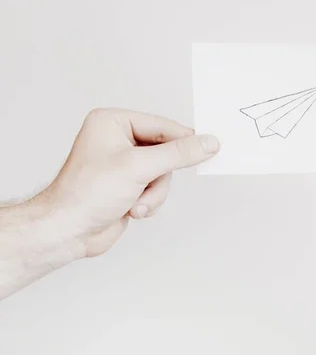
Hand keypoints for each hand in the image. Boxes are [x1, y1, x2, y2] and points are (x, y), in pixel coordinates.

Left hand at [42, 108, 219, 256]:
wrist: (67, 231)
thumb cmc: (86, 193)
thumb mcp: (140, 167)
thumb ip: (178, 154)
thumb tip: (207, 143)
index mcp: (113, 123)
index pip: (162, 125)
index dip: (184, 140)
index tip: (209, 147)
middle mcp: (118, 140)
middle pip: (166, 151)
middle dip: (160, 175)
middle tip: (153, 184)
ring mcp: (124, 164)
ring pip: (163, 174)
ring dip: (154, 193)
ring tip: (136, 203)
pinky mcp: (128, 185)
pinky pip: (156, 189)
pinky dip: (150, 201)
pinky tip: (132, 209)